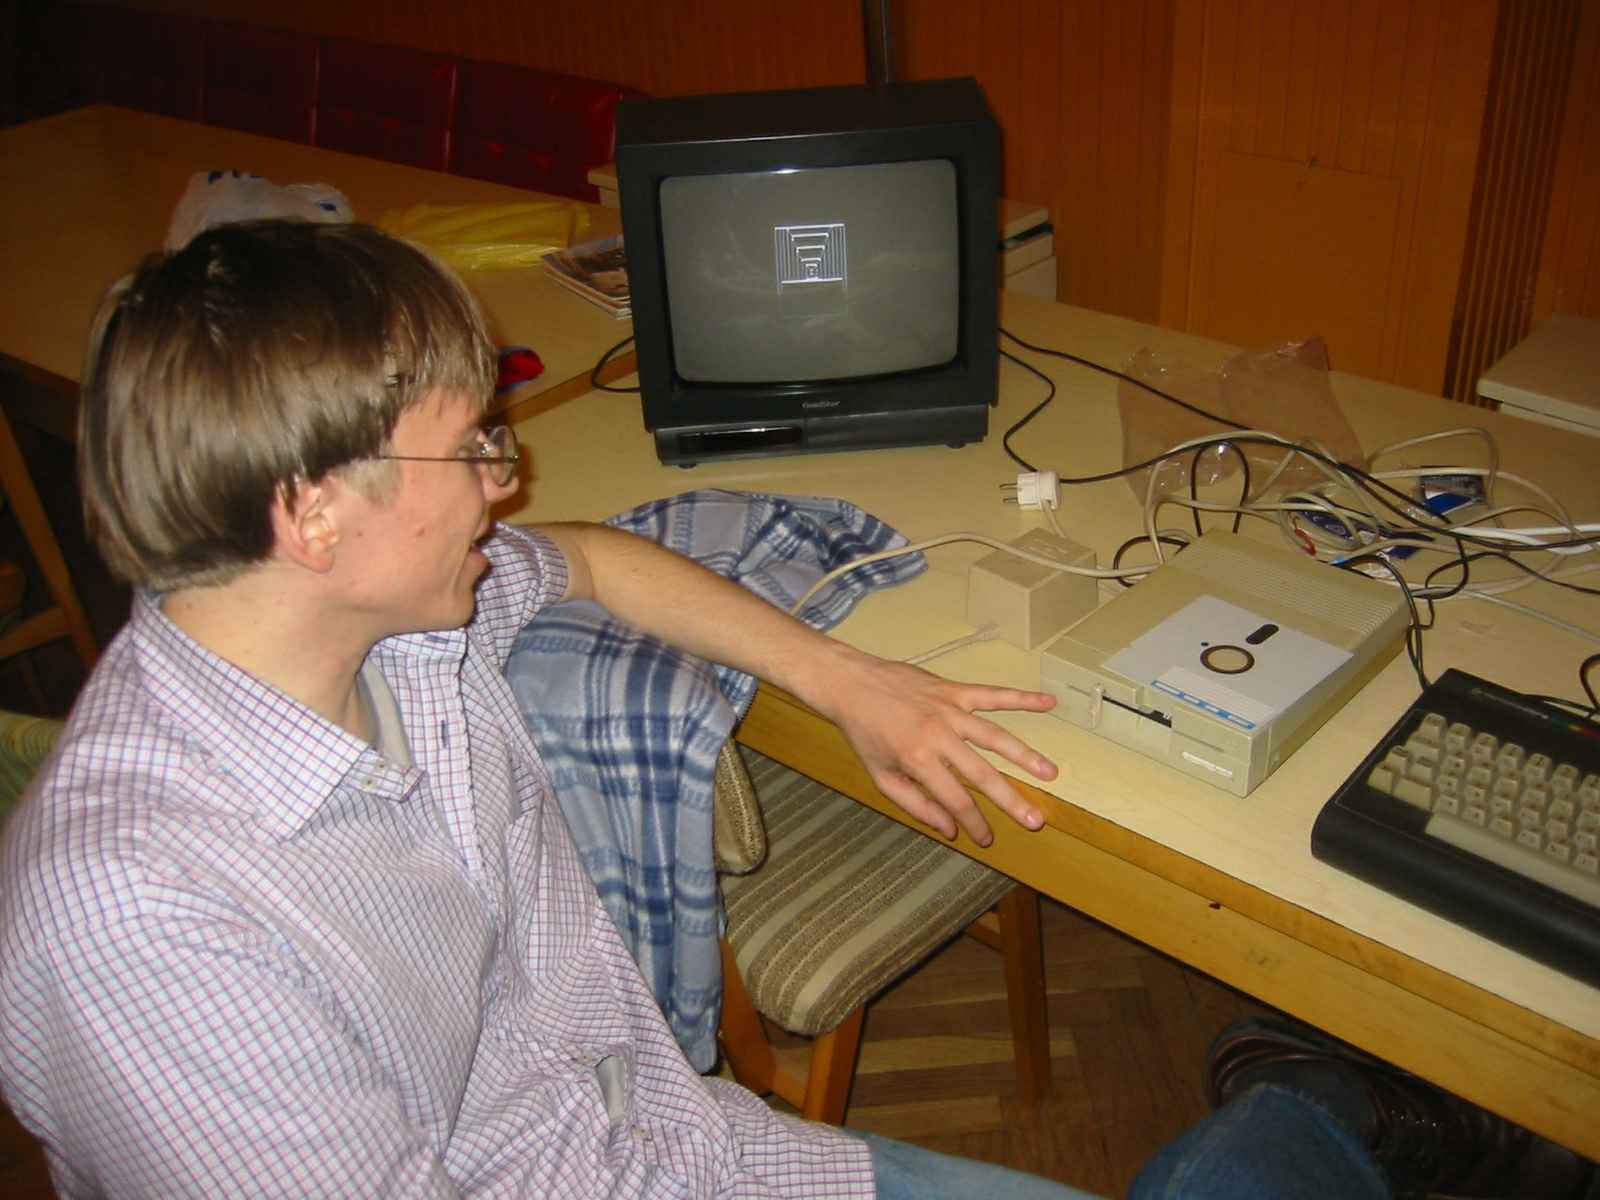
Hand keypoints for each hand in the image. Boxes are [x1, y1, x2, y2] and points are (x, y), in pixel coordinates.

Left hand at [810, 651, 1059, 846]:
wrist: (851, 684)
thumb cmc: (865, 733)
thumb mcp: (881, 776)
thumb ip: (915, 804)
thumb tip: (949, 829)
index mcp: (917, 759)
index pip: (955, 799)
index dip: (974, 823)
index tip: (987, 839)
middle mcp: (937, 734)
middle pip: (982, 773)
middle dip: (1010, 800)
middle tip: (1035, 821)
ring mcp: (948, 709)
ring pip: (995, 735)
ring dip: (1025, 755)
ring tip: (1050, 773)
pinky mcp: (953, 689)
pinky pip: (992, 694)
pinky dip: (1021, 698)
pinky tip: (1048, 702)